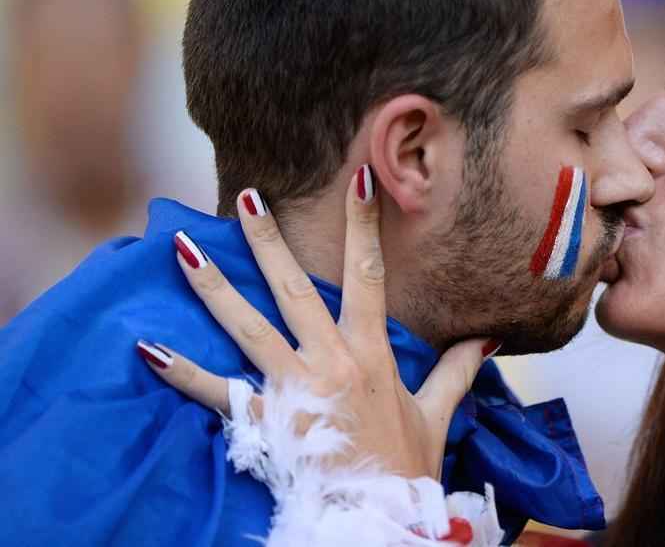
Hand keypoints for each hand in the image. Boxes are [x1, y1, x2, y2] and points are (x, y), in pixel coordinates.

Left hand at [136, 166, 495, 478]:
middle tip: (246, 198)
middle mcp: (331, 360)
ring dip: (214, 289)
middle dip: (268, 242)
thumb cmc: (404, 467)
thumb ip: (458, 370)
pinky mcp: (267, 421)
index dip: (363, 224)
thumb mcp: (436, 414)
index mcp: (371, 352)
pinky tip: (148, 350)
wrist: (380, 517)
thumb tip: (488, 338)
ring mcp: (295, 389)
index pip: (369, 274)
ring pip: (249, 328)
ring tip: (181, 251)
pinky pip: (218, 393)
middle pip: (296, 289)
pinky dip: (182, 372)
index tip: (358, 179)